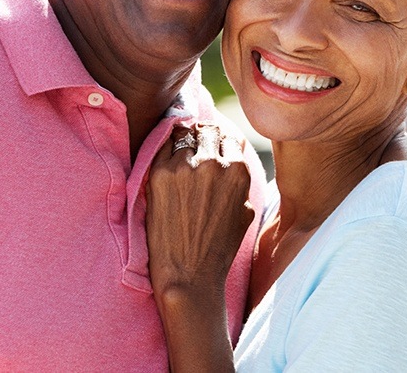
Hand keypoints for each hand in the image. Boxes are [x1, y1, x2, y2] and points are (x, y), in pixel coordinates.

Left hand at [146, 123, 254, 294]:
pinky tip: (166, 153)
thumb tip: (232, 160)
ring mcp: (185, 166)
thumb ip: (241, 181)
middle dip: (204, 135)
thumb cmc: (219, 248)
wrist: (189, 276)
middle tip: (195, 140)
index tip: (213, 142)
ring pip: (185, 133)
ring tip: (179, 145)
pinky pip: (163, 145)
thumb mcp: (245, 211)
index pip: (230, 136)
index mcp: (238, 171)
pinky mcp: (160, 174)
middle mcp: (213, 163)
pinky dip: (166, 146)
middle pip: (208, 130)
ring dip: (184, 138)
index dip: (222, 139)